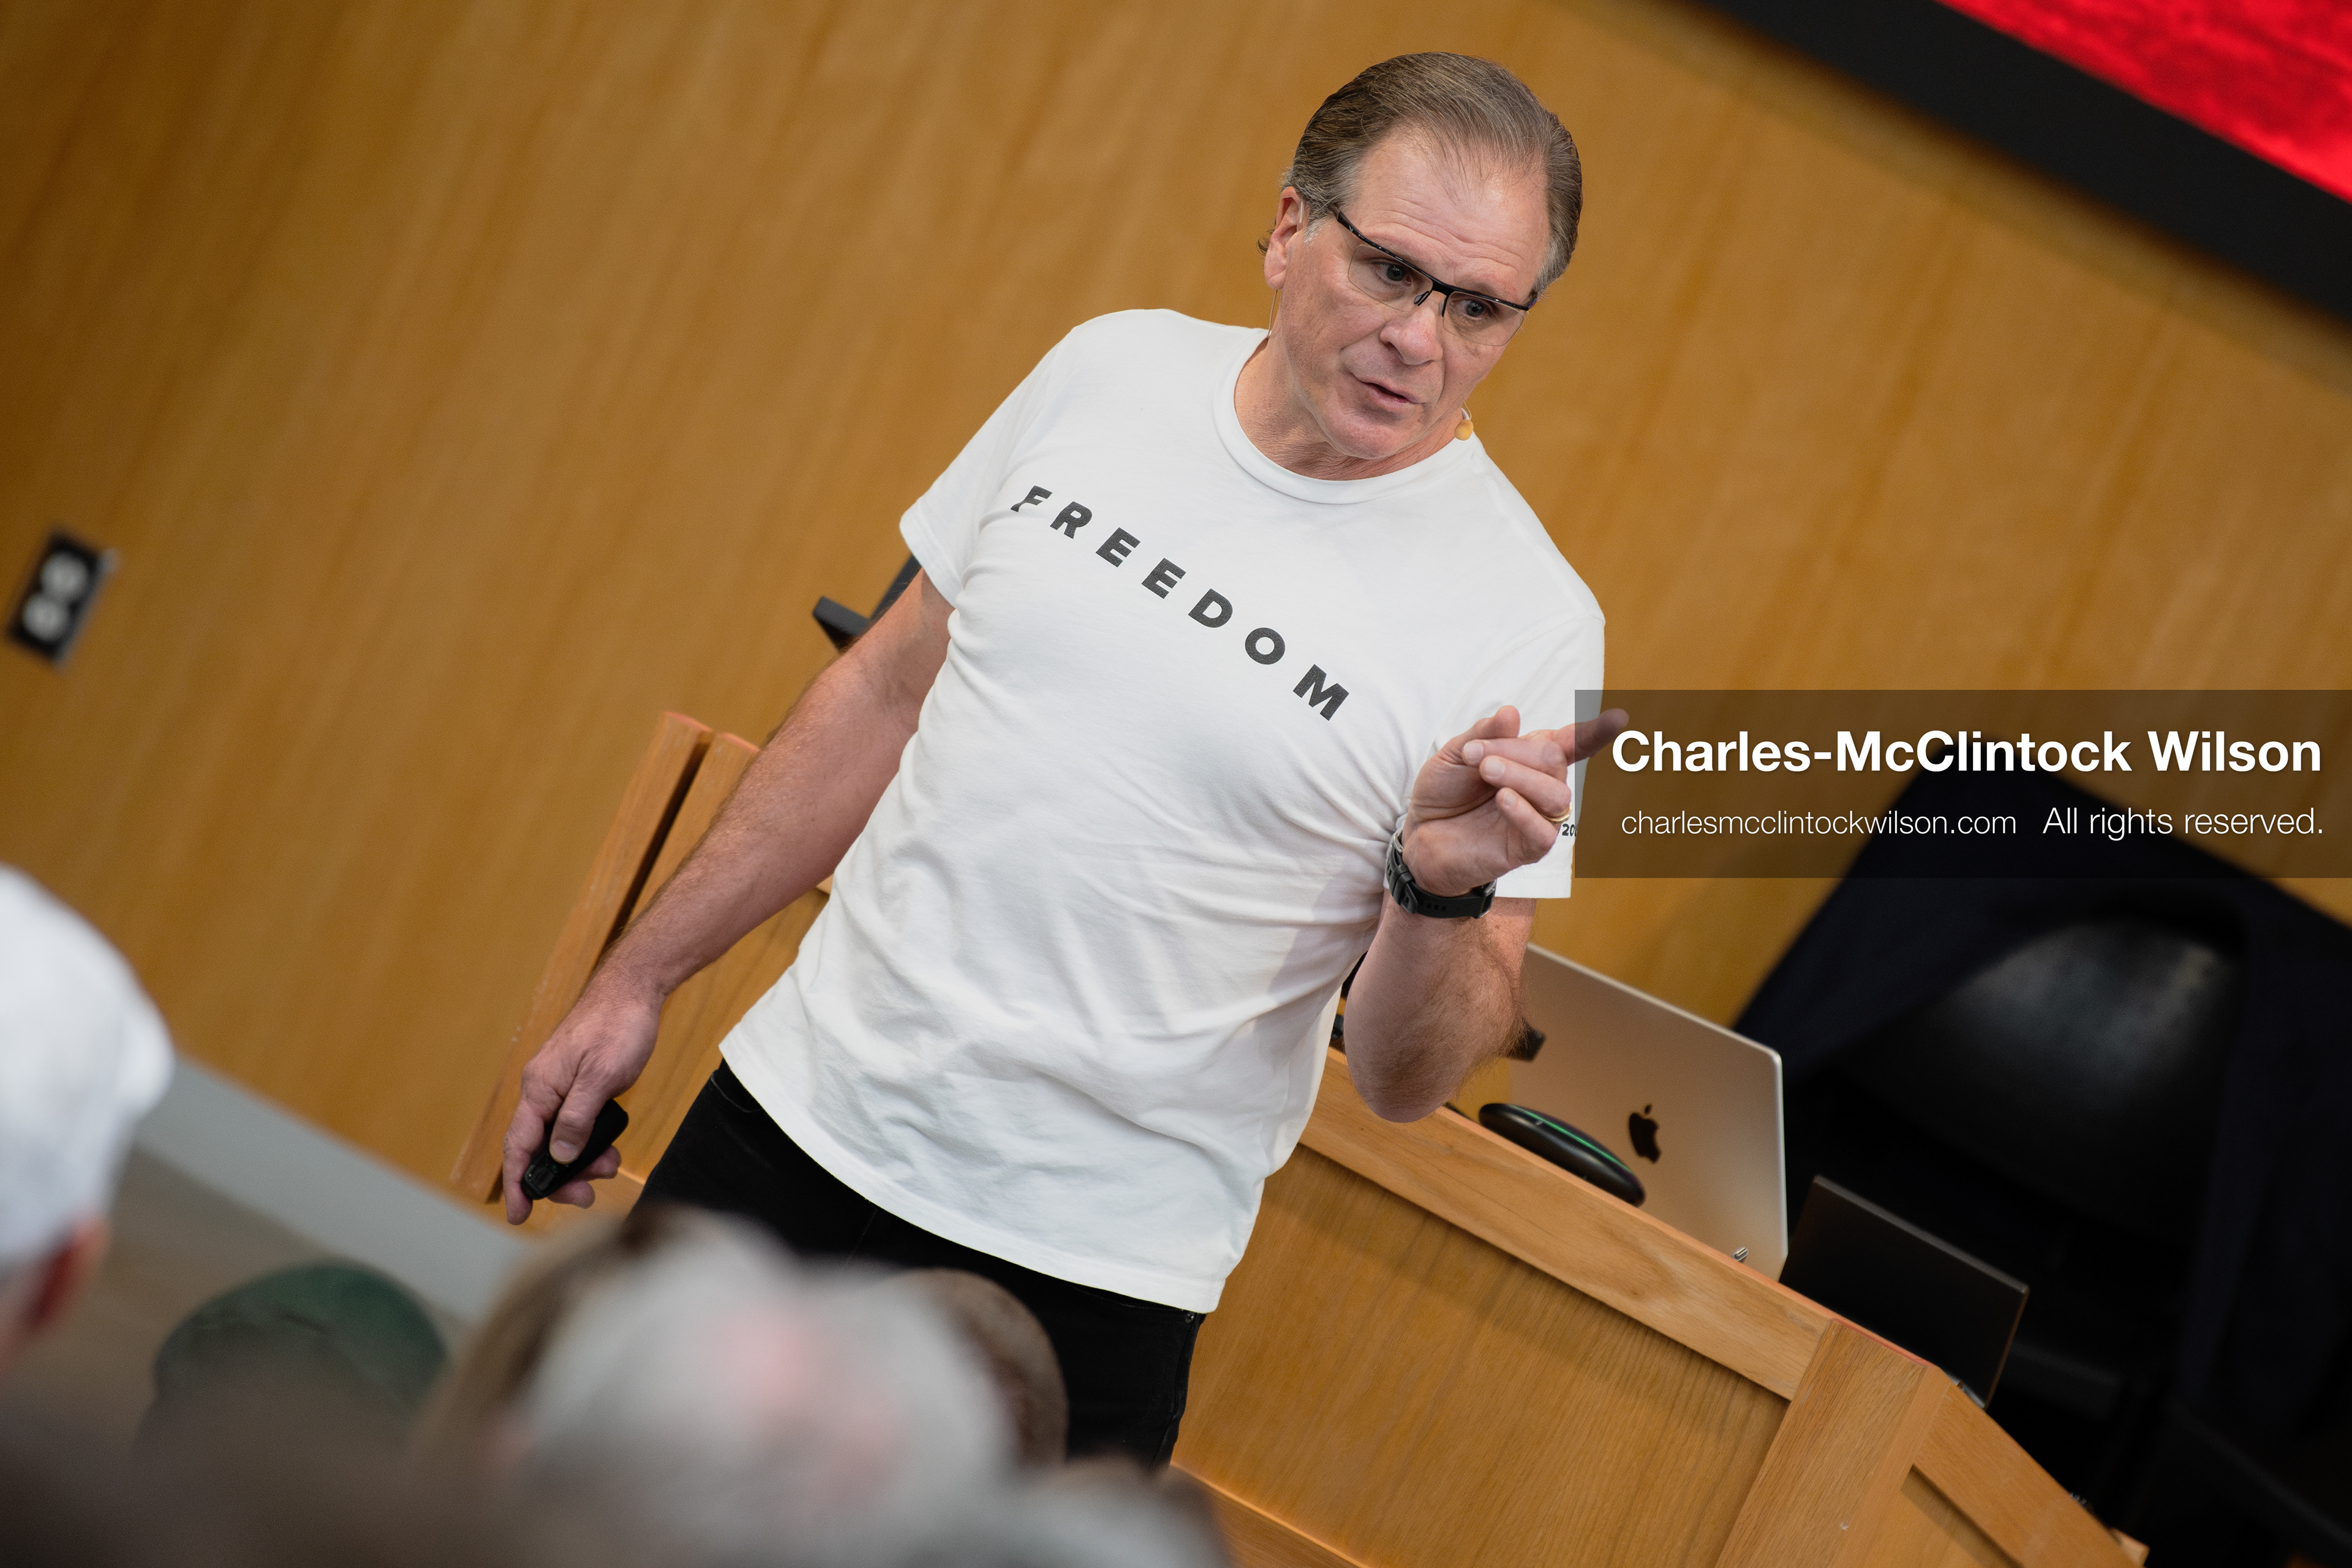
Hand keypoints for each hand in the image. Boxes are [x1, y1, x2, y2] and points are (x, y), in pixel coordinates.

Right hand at [498, 979, 658, 1223]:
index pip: (519, 1145)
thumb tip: (560, 1155)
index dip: (517, 1182)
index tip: (518, 1214)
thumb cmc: (618, 1025)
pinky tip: (608, 1148)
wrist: (636, 990)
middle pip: (540, 1148)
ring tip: (608, 1167)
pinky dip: (589, 1142)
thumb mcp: (602, 1077)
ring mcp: (562, 1087)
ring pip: (560, 1139)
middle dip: (561, 1177)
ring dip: (580, 1161)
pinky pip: (576, 1124)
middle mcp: (544, 1090)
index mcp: (540, 1088)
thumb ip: (578, 1117)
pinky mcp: (580, 1085)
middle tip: (587, 1195)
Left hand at [1401, 706, 1629, 895]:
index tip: (1619, 718)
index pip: (1571, 743)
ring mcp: (1537, 819)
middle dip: (1516, 750)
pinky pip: (1544, 832)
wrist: (1419, 836)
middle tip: (1477, 756)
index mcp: (1529, 759)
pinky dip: (1525, 812)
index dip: (1595, 731)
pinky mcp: (1527, 849)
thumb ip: (1483, 735)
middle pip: (1554, 761)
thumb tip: (1512, 713)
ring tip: (1487, 772)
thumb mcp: (1454, 756)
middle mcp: (1540, 788)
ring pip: (1555, 794)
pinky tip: (1502, 799)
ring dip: (1521, 776)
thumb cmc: (1443, 794)